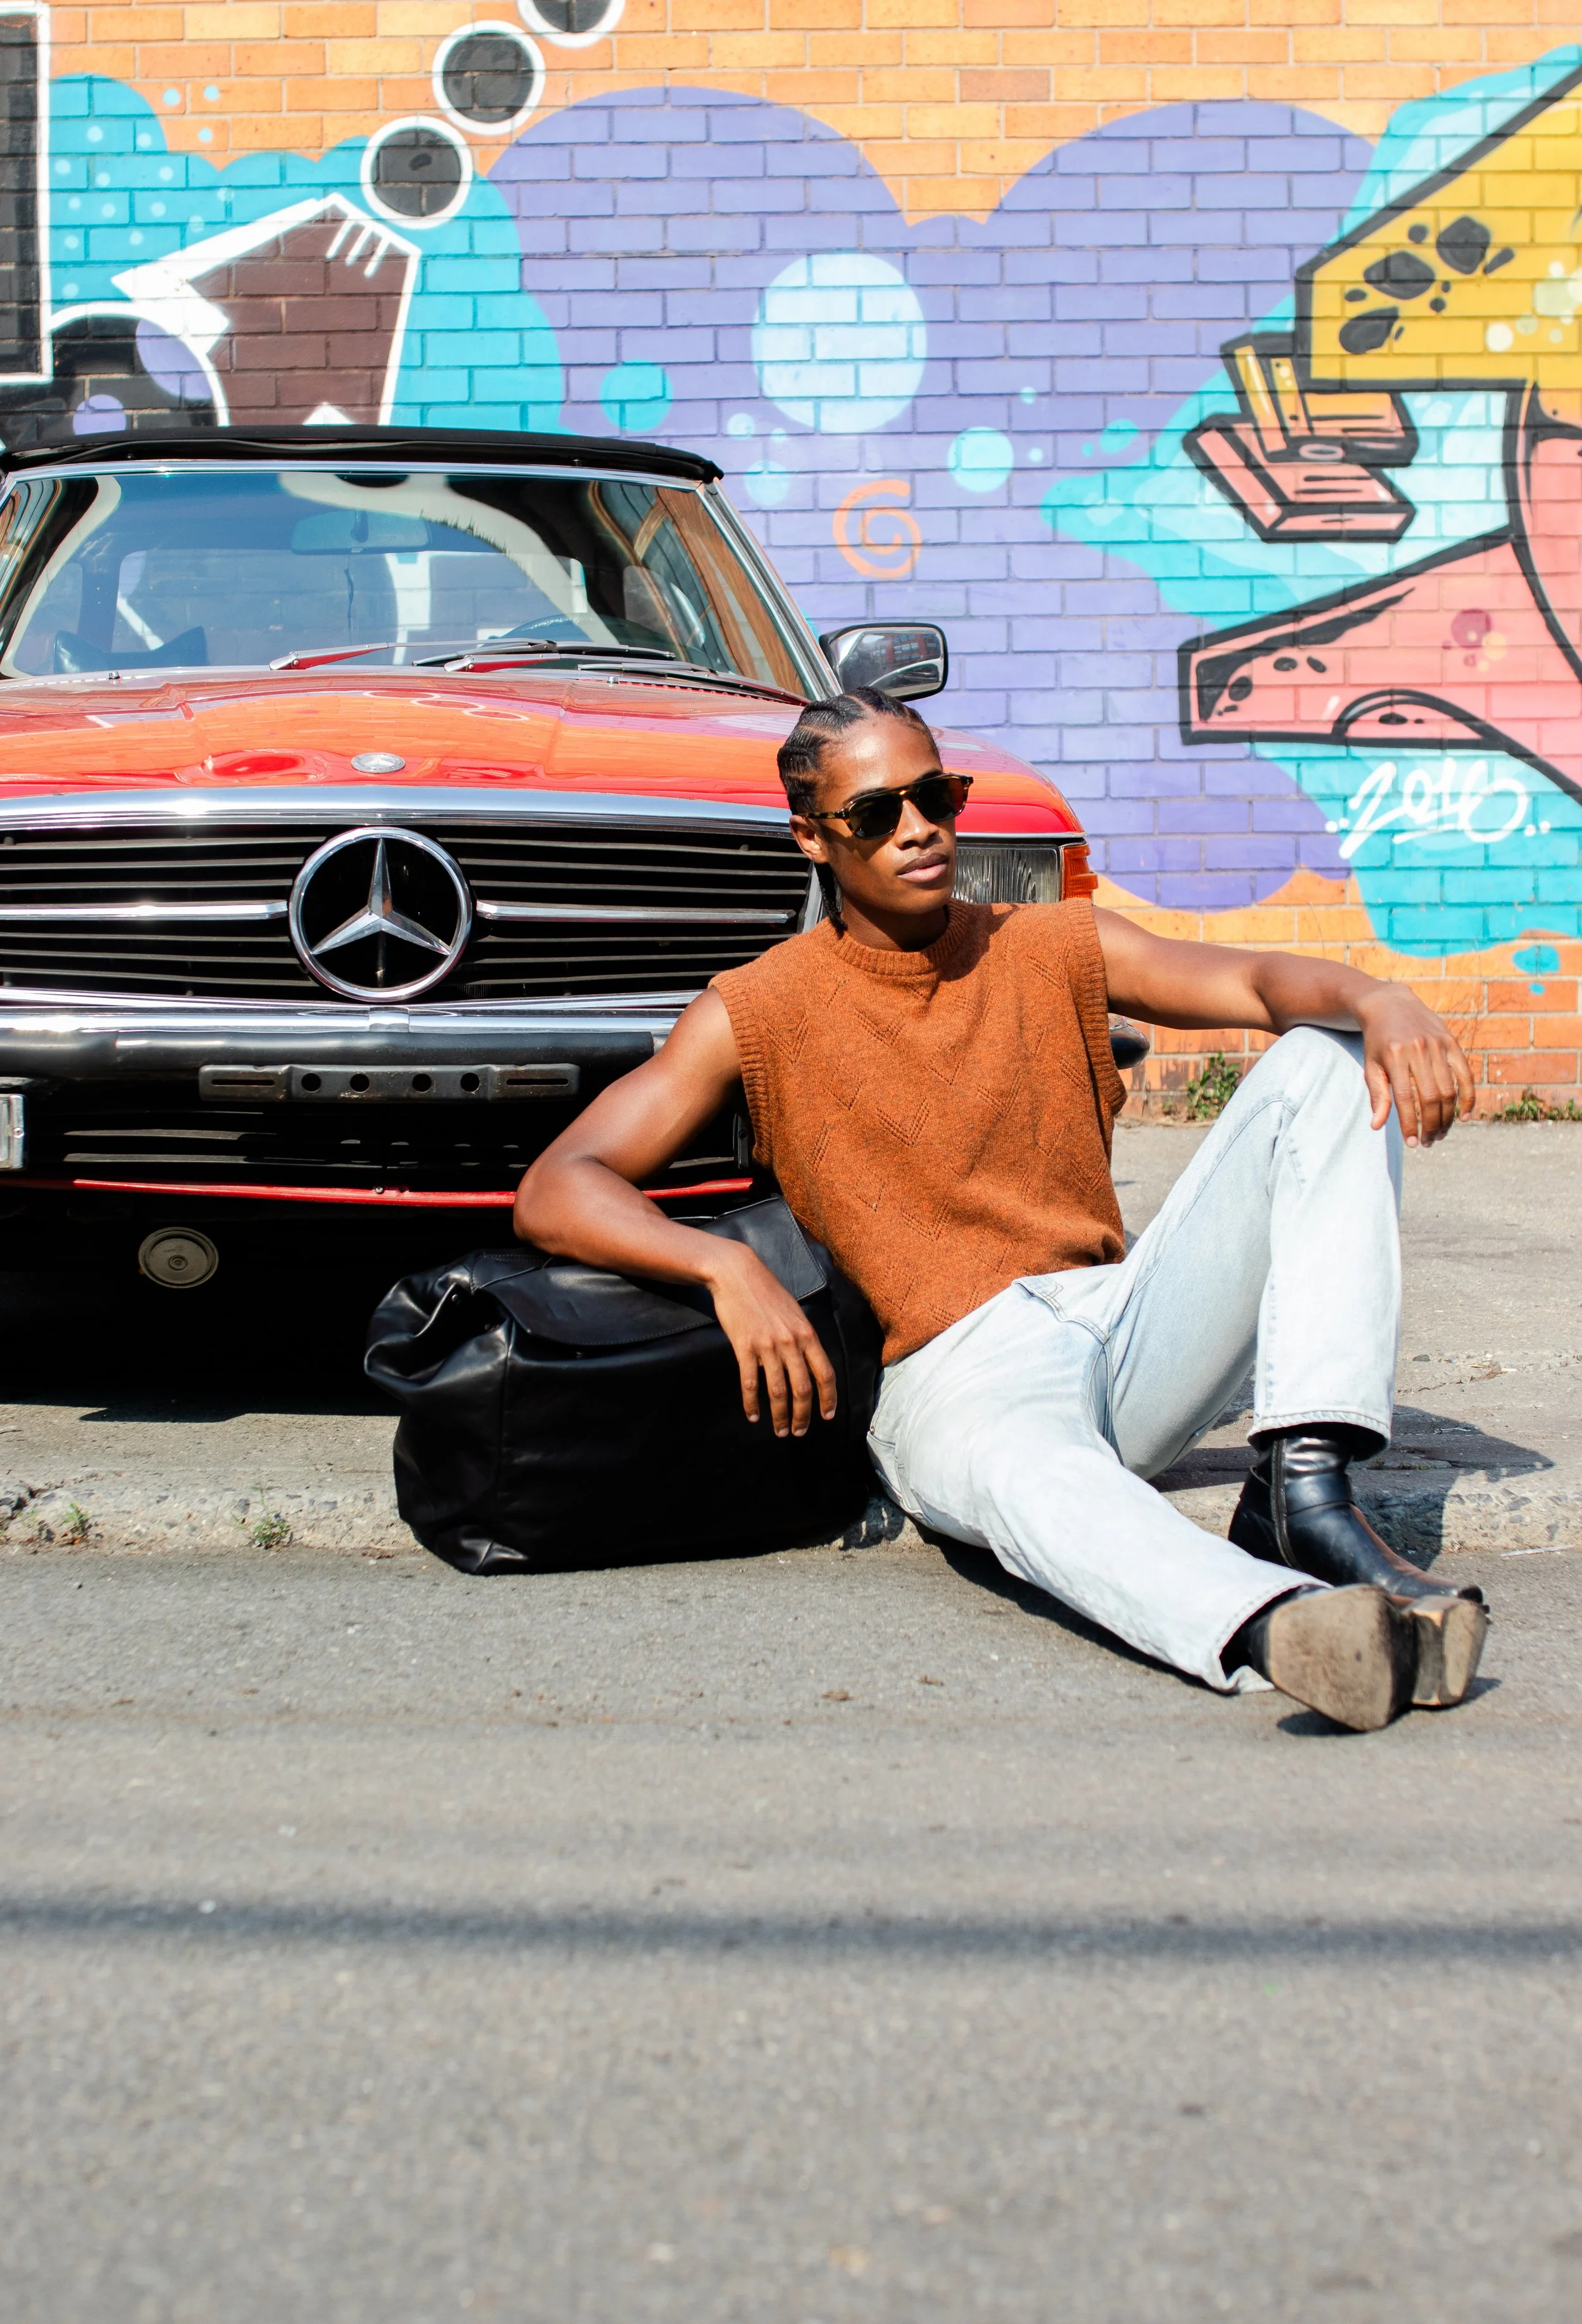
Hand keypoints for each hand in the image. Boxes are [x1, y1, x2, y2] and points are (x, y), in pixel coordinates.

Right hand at [704, 1245, 838, 1436]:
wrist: (737, 1273)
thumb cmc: (766, 1291)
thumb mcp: (794, 1311)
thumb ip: (802, 1336)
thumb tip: (808, 1360)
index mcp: (807, 1334)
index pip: (825, 1373)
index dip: (828, 1398)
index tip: (827, 1416)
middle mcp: (790, 1342)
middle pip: (802, 1388)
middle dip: (803, 1415)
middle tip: (799, 1432)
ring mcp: (767, 1346)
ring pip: (777, 1390)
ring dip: (779, 1416)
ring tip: (779, 1431)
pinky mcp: (744, 1347)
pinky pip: (749, 1382)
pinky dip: (751, 1403)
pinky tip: (753, 1415)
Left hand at [1355, 986, 1474, 1146]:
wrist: (1390, 1004)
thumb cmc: (1377, 1041)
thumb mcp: (1371, 1066)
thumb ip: (1377, 1096)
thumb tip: (1377, 1126)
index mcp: (1395, 1056)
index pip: (1405, 1098)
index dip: (1410, 1124)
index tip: (1412, 1143)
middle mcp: (1418, 1050)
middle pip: (1431, 1097)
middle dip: (1431, 1125)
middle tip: (1428, 1141)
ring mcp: (1438, 1045)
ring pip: (1449, 1090)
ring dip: (1447, 1117)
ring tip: (1440, 1133)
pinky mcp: (1452, 1043)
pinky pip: (1465, 1075)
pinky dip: (1467, 1097)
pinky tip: (1463, 1117)